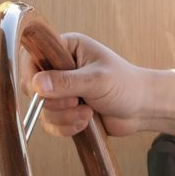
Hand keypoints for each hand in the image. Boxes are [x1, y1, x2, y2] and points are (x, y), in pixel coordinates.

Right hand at [21, 33, 154, 138]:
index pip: (33, 56)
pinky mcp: (66, 110)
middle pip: (35, 88)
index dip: (32, 75)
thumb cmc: (126, 85)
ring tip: (88, 113)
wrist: (142, 109)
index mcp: (67, 48)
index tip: (40, 90)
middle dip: (56, 102)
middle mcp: (61, 67)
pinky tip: (85, 123)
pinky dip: (66, 128)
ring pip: (43, 109)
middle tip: (77, 101)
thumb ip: (66, 82)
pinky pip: (51, 123)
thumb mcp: (97, 80)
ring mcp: (62, 91)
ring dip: (64, 117)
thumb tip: (37, 84)